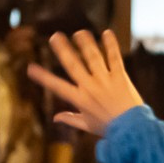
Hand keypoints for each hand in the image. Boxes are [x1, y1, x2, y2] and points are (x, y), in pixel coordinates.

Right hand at [27, 30, 144, 135]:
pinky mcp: (120, 77)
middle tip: (54, 37)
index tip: (31, 68)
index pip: (58, 87)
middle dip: (63, 50)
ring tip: (79, 32)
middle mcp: (90, 88)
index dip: (43, 77)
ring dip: (85, 43)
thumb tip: (55, 118)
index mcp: (80, 100)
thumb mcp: (87, 125)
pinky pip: (114, 58)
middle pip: (74, 65)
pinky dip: (111, 45)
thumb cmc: (109, 128)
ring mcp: (105, 81)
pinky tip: (107, 33)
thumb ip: (71, 119)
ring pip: (93, 58)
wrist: (132, 129)